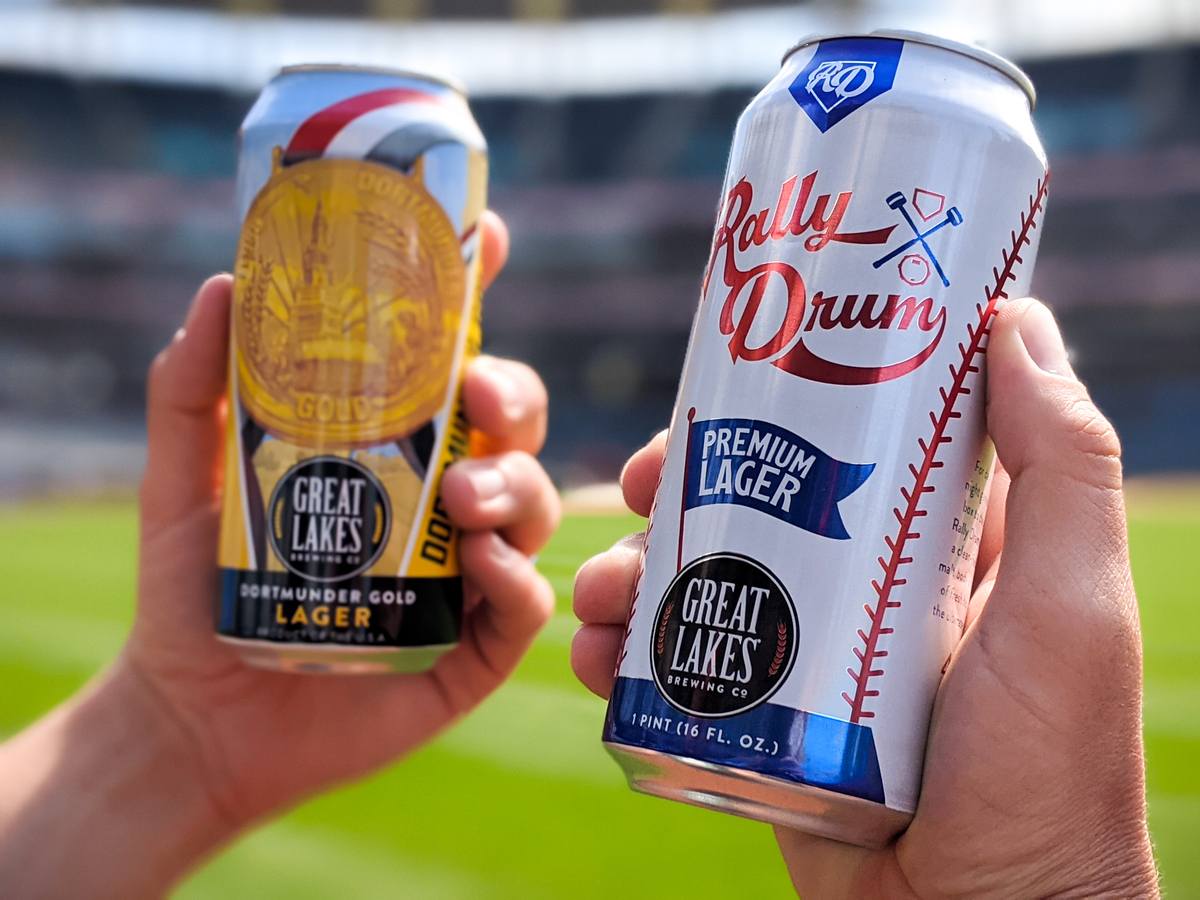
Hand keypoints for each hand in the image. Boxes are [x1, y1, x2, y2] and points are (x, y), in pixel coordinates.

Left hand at [0, 210, 560, 898]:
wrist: (197, 717)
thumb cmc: (197, 591)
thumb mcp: (181, 477)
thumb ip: (190, 386)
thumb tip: (222, 285)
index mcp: (391, 447)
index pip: (452, 362)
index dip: (481, 298)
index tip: (494, 241)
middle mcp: (441, 500)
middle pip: (513, 425)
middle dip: (513, 395)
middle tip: (475, 398)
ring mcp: (466, 572)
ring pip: (534, 505)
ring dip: (516, 487)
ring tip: (461, 500)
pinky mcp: (473, 648)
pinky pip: (525, 606)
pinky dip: (519, 581)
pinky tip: (485, 568)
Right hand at [573, 299, 1158, 898]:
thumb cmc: (1048, 771)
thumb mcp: (1069, 605)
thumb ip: (1063, 466)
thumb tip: (1011, 317)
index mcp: (942, 539)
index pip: (853, 432)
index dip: (780, 394)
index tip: (718, 376)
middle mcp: (871, 582)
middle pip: (753, 497)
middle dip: (678, 483)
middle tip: (631, 487)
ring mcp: (810, 649)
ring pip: (701, 576)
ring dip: (629, 570)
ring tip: (592, 593)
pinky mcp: (762, 714)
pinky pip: (678, 663)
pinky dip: (622, 652)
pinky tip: (591, 656)